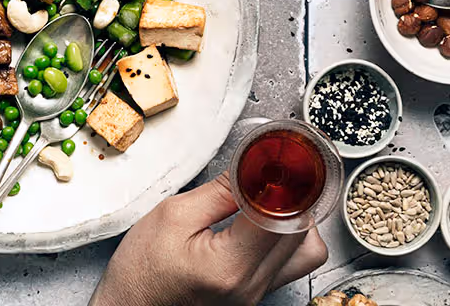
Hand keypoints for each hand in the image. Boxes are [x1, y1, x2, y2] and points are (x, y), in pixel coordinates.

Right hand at [90, 173, 327, 305]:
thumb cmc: (142, 272)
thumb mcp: (173, 216)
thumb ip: (221, 190)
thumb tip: (253, 165)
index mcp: (230, 266)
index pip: (280, 213)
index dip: (280, 179)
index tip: (274, 157)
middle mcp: (252, 286)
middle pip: (302, 232)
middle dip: (289, 196)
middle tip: (266, 174)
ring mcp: (258, 294)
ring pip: (307, 250)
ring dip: (294, 219)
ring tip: (265, 201)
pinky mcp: (257, 295)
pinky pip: (292, 263)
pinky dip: (285, 238)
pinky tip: (262, 222)